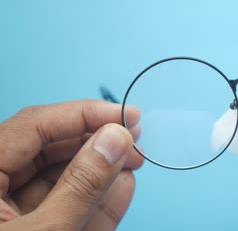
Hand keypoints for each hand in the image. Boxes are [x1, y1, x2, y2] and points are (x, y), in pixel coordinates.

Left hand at [0, 100, 143, 229]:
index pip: (34, 126)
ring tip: (134, 161)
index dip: (85, 115)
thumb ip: (80, 185)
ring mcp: (10, 213)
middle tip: (134, 138)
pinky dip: (95, 200)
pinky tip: (123, 186)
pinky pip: (62, 209)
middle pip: (48, 150)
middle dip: (97, 143)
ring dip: (101, 170)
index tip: (127, 115)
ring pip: (59, 179)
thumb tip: (116, 139)